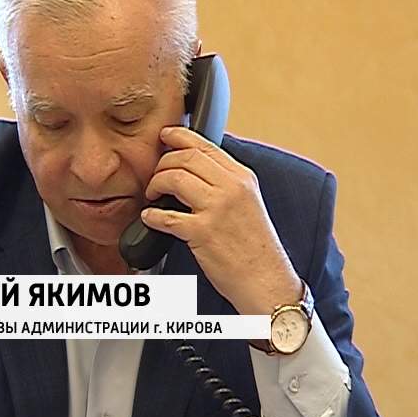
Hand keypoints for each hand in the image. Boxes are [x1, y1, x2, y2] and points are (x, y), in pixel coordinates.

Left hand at [141, 127, 301, 314]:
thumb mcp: (249, 202)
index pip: (204, 145)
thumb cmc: (255, 247)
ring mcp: (217, 208)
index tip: (165, 135)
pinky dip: (152, 216)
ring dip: (155, 184)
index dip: (178, 136)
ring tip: (153, 196)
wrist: (267, 281)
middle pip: (185, 157)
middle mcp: (231, 187)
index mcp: (242, 177)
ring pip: (173, 178)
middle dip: (162, 163)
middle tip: (155, 176)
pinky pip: (166, 216)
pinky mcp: (203, 232)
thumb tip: (195, 168)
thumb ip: (226, 182)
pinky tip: (150, 218)